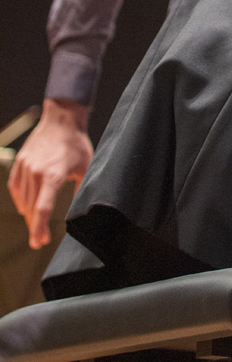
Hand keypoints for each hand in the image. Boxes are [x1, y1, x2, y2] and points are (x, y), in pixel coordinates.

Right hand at [8, 99, 92, 248]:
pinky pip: (15, 188)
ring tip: (36, 224)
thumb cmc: (76, 144)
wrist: (61, 119)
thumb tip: (82, 210)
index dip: (39, 228)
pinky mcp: (19, 162)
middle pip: (32, 208)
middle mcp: (36, 172)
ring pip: (22, 199)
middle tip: (39, 240)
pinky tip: (26, 207)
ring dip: (28, 214)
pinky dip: (20, 200)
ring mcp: (25, 166)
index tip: (39, 242)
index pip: (42, 208)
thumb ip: (81, 189)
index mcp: (53, 175)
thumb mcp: (86, 167)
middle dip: (35, 226)